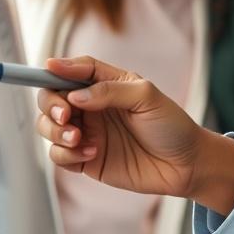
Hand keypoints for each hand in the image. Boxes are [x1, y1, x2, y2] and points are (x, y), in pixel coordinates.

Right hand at [37, 57, 233, 214]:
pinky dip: (66, 153)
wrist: (185, 164)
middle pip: (52, 97)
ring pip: (48, 127)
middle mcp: (92, 107)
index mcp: (107, 84)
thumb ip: (110, 91)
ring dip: (54, 131)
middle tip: (65, 114)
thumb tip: (75, 94)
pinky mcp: (85, 159)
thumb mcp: (146, 97)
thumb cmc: (171, 125)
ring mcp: (88, 133)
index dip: (58, 68)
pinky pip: (59, 155)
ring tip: (78, 137)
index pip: (75, 70)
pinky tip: (91, 153)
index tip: (48, 68)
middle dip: (50, 104)